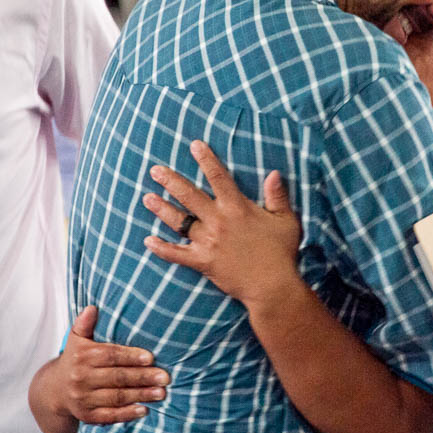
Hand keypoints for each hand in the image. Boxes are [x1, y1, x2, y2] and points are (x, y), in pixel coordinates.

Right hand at [51, 306, 168, 423]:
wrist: (54, 390)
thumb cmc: (75, 359)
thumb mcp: (76, 340)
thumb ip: (84, 324)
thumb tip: (92, 308)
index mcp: (82, 357)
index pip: (110, 356)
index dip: (131, 357)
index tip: (151, 358)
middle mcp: (81, 378)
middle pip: (117, 377)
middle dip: (143, 378)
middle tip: (165, 377)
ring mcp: (83, 399)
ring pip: (116, 397)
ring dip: (140, 395)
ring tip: (161, 393)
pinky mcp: (86, 416)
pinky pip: (109, 416)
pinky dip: (127, 414)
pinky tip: (145, 410)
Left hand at [142, 140, 303, 310]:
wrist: (273, 287)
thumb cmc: (282, 252)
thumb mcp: (286, 220)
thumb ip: (278, 196)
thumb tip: (274, 173)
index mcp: (238, 208)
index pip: (219, 177)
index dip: (206, 159)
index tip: (194, 145)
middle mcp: (219, 221)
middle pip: (189, 196)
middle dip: (170, 181)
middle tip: (155, 170)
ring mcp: (208, 242)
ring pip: (179, 222)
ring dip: (161, 209)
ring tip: (146, 198)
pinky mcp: (202, 262)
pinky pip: (176, 254)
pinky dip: (161, 248)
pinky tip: (148, 241)